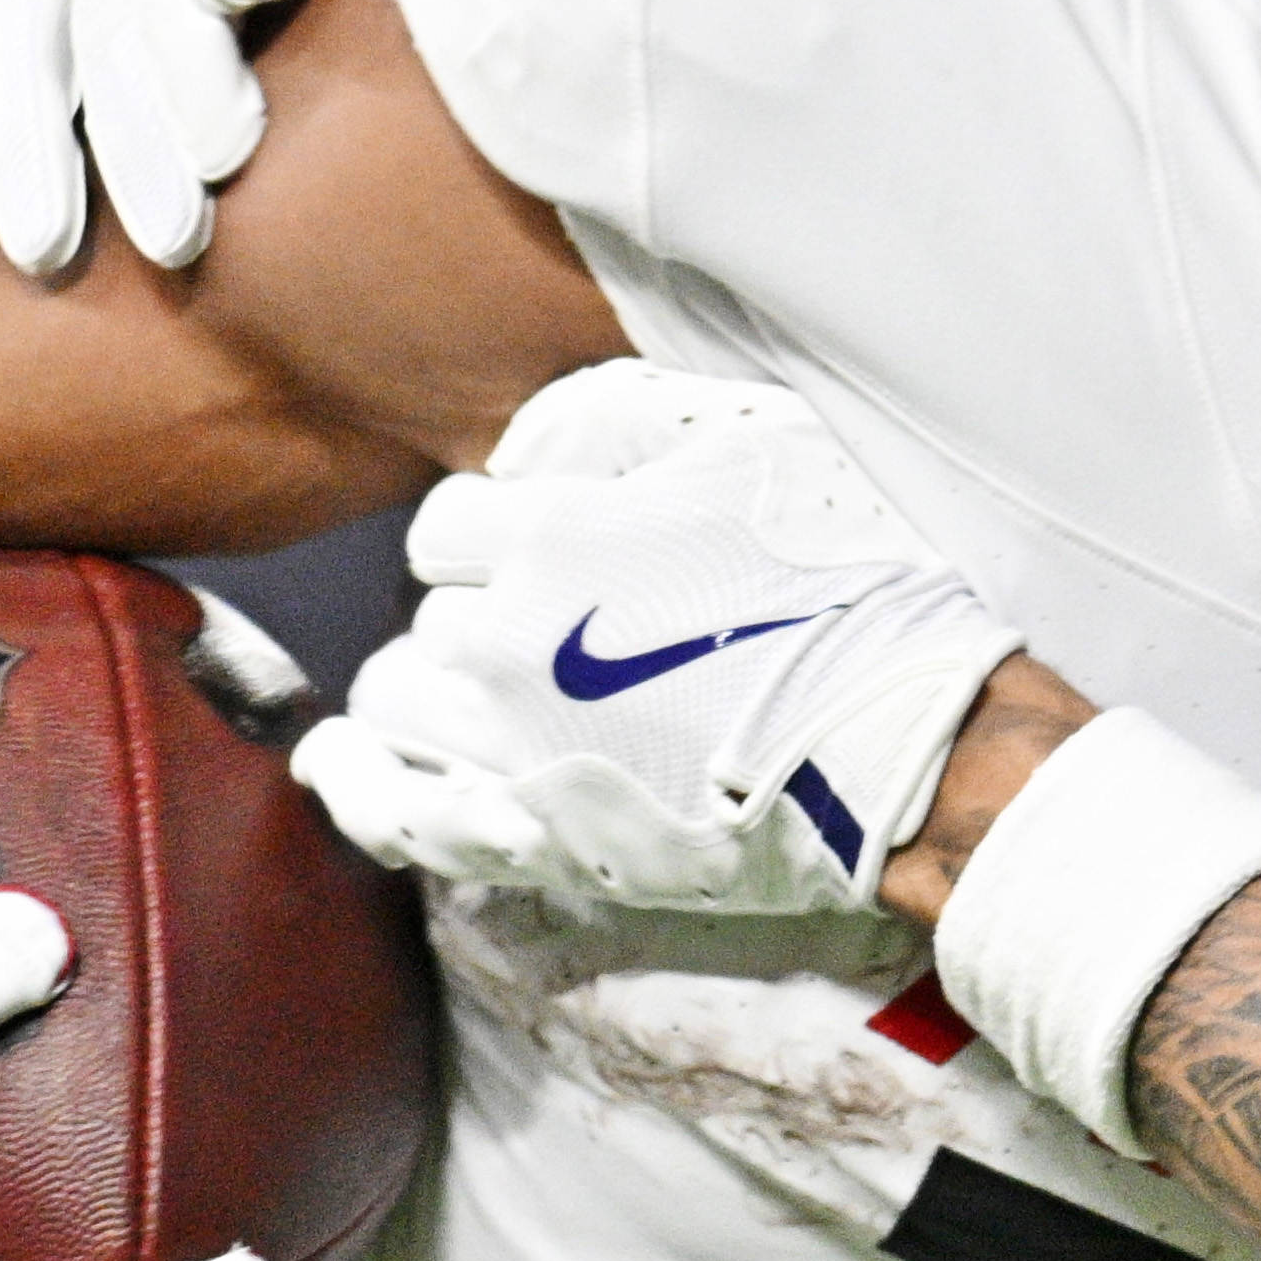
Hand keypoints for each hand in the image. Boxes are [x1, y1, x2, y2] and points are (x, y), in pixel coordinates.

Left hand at [291, 361, 1018, 944]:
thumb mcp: (753, 444)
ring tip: (500, 703)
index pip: (449, 528)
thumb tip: (522, 443)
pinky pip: (391, 812)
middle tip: (565, 640)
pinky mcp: (530, 842)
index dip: (498, 542)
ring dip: (431, 695)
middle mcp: (509, 644)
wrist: (916, 748)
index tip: (555, 566)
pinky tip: (344, 763)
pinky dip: (359, 783)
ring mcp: (510, 754)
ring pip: (396, 701)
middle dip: (478, 619)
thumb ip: (616, 419)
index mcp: (554, 539)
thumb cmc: (857, 588)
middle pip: (428, 616)